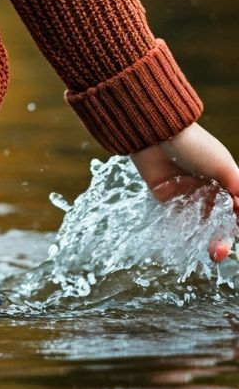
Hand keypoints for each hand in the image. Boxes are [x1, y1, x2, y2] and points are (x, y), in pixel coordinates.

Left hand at [129, 122, 238, 262]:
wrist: (157, 136)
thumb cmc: (194, 145)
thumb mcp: (222, 165)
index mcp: (226, 180)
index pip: (238, 208)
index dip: (238, 222)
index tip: (238, 230)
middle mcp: (209, 190)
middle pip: (221, 221)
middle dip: (224, 238)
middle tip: (221, 251)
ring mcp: (189, 196)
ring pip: (202, 225)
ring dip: (208, 241)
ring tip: (213, 253)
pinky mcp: (169, 200)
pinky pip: (181, 221)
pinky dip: (187, 233)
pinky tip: (192, 244)